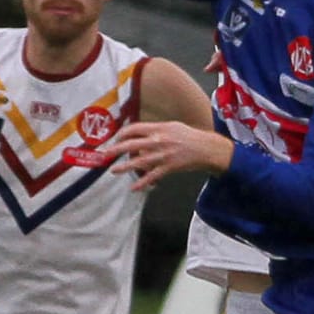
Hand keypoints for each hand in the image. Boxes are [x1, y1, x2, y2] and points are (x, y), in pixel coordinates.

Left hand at [106, 120, 233, 191]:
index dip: (122, 134)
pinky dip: (142, 183)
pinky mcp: (169, 167)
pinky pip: (152, 176)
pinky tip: (133, 187)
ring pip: (139, 162)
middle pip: (132, 144)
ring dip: (125, 167)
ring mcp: (163, 155)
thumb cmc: (190, 136)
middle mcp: (159, 140)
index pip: (135, 129)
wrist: (207, 148)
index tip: (115, 139)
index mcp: (159, 128)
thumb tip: (140, 134)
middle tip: (106, 154)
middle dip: (116, 150)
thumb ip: (155, 129)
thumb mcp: (172, 126)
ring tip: (114, 170)